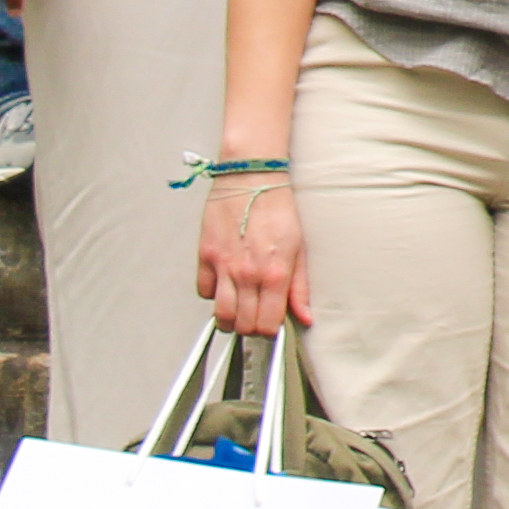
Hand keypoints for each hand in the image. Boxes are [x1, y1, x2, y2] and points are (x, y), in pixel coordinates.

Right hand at [195, 181, 304, 334]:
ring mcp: (223, 266)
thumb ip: (300, 287)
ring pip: (220, 315)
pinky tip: (223, 284)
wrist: (251, 177)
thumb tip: (305, 316)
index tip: (271, 324)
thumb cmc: (277, 207)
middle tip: (255, 316)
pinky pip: (203, 291)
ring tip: (238, 309)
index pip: (267, 324)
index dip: (269, 330)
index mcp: (274, 274)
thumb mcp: (299, 248)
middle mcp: (247, 274)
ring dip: (229, 319)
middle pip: (242, 325)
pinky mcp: (205, 256)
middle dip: (250, 327)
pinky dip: (212, 293)